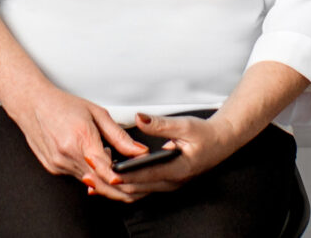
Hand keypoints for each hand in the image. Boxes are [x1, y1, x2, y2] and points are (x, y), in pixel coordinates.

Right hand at [1, 81, 146, 193]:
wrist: (32, 104)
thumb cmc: (62, 105)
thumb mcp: (96, 113)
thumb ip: (119, 136)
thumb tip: (139, 151)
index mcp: (81, 138)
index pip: (107, 169)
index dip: (123, 179)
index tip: (135, 181)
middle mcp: (68, 154)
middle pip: (99, 182)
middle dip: (117, 185)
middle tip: (130, 181)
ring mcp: (59, 164)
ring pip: (89, 181)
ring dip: (102, 178)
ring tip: (109, 161)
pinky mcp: (53, 168)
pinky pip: (77, 176)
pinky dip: (88, 172)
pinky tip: (90, 159)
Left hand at [91, 112, 239, 201]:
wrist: (220, 143)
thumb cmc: (205, 134)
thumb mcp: (185, 125)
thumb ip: (160, 124)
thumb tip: (140, 119)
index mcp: (177, 170)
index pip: (146, 176)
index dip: (125, 175)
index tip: (106, 172)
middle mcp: (171, 182)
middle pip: (137, 189)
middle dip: (112, 185)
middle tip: (89, 176)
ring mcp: (167, 185)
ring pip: (137, 192)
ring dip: (115, 188)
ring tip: (92, 180)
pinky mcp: (163, 182)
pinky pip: (140, 188)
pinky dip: (123, 185)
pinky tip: (106, 180)